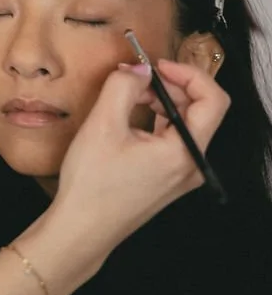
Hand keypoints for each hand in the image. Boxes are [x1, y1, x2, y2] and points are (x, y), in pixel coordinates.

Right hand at [52, 59, 229, 252]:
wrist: (82, 228)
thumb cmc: (92, 183)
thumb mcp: (102, 126)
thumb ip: (122, 88)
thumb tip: (137, 69)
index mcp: (185, 152)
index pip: (212, 100)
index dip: (188, 74)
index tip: (156, 66)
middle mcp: (191, 165)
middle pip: (200, 111)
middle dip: (170, 87)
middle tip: (136, 78)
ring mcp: (181, 175)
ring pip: (186, 125)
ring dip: (162, 102)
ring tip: (129, 95)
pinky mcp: (167, 179)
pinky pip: (173, 140)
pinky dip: (157, 121)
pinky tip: (130, 117)